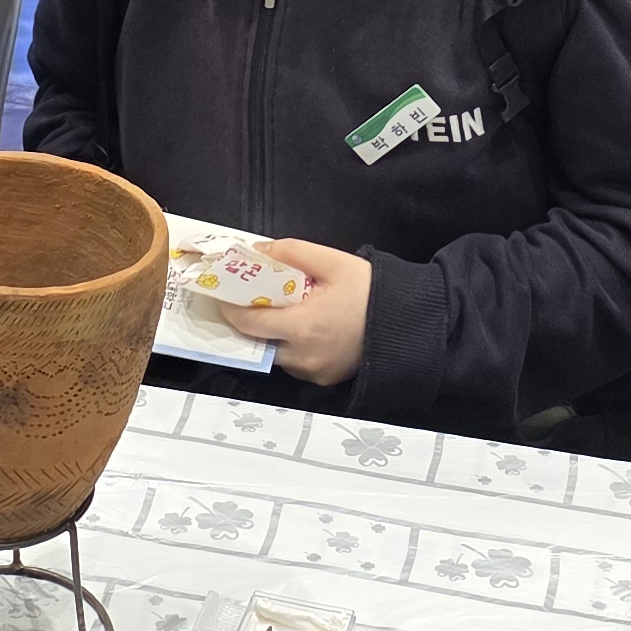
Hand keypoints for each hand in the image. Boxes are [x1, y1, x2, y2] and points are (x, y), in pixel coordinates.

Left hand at [221, 237, 371, 389]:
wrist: (409, 323)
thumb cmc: (372, 291)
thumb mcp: (334, 261)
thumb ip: (292, 252)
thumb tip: (259, 251)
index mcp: (301, 327)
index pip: (248, 322)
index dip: (230, 307)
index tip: (221, 292)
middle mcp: (302, 357)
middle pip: (259, 341)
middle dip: (249, 320)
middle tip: (247, 298)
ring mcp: (313, 372)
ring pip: (276, 354)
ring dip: (271, 333)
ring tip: (278, 308)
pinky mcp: (324, 380)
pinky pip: (295, 362)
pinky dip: (291, 345)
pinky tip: (302, 325)